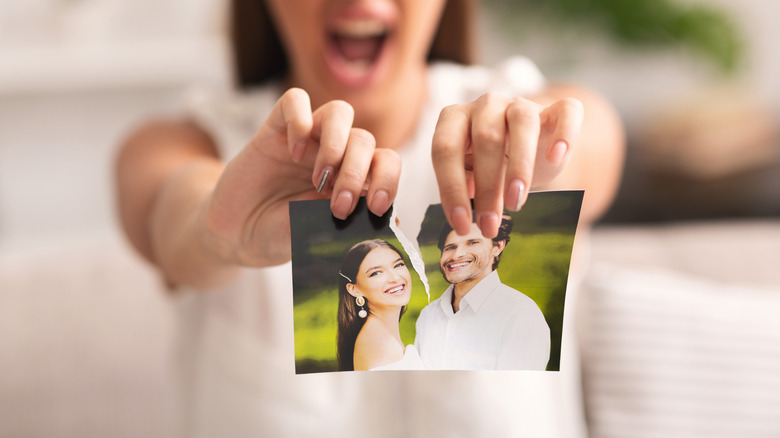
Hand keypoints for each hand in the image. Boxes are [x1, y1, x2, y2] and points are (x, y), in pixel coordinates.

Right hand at [204, 88, 400, 265]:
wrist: (236, 234)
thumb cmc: (280, 234)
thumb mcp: (317, 234)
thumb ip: (348, 222)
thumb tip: (389, 219)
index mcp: (353, 179)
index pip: (386, 162)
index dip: (388, 179)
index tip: (375, 206)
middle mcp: (335, 155)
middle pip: (364, 140)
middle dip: (356, 172)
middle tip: (338, 204)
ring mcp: (307, 139)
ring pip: (339, 112)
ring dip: (336, 144)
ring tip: (319, 178)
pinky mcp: (276, 129)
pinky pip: (295, 101)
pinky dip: (300, 120)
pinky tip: (293, 152)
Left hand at [431, 92, 583, 237]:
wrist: (531, 145)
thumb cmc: (494, 163)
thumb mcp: (473, 174)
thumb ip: (466, 183)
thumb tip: (467, 202)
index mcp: (456, 118)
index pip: (445, 148)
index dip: (451, 188)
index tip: (461, 224)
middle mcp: (486, 105)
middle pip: (486, 138)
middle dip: (487, 188)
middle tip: (490, 225)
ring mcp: (521, 103)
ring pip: (522, 122)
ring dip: (520, 166)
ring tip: (516, 202)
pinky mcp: (557, 108)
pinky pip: (567, 111)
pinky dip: (564, 134)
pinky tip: (556, 158)